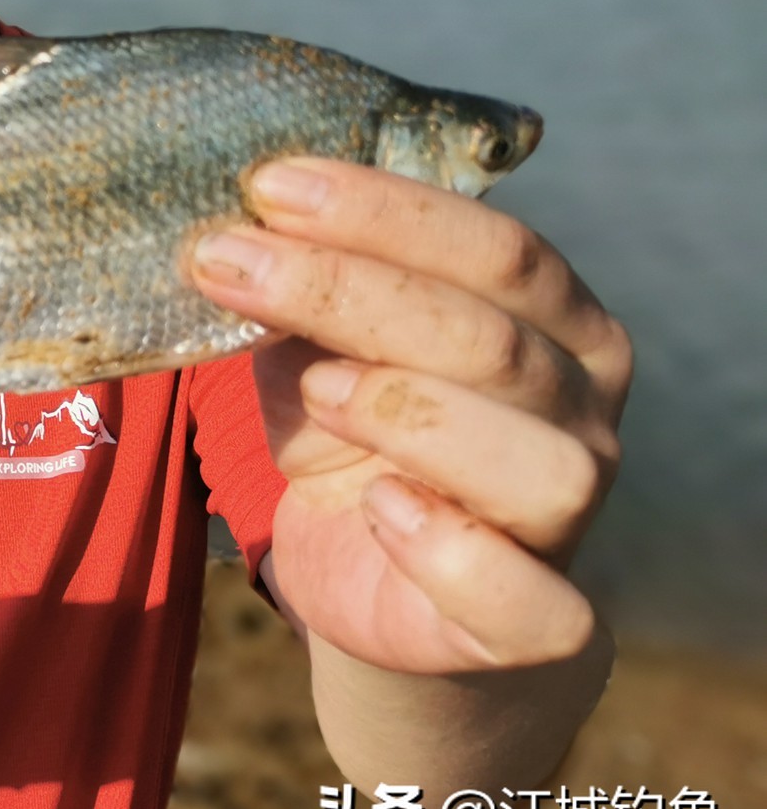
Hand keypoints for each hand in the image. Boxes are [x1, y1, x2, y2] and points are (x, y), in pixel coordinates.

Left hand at [190, 158, 630, 673]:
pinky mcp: (537, 622)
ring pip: (539, 462)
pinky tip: (378, 506)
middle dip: (345, 289)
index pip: (495, 246)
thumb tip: (230, 235)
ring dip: (409, 411)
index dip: (380, 211)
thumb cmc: (350, 437)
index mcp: (554, 320)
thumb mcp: (314, 349)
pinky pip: (536, 602)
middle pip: (490, 337)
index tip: (267, 185)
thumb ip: (298, 299)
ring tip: (314, 390)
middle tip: (225, 263)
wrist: (378, 585)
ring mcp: (571, 519)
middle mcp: (583, 410)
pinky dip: (453, 550)